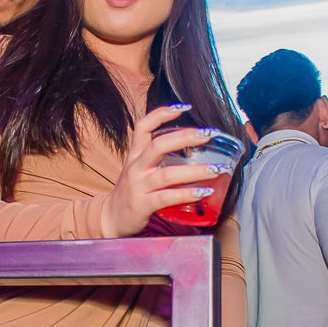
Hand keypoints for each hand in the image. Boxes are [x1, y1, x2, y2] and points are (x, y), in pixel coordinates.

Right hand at [100, 105, 224, 238]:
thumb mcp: (138, 169)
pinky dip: (186, 194)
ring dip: (195, 171)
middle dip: (186, 137)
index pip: (142, 127)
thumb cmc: (132, 193)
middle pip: (158, 146)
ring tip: (216, 169)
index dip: (161, 114)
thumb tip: (191, 149)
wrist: (111, 219)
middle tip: (209, 134)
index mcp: (135, 156)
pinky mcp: (142, 205)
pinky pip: (166, 197)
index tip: (183, 107)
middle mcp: (135, 168)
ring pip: (167, 174)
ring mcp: (138, 186)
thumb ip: (157, 158)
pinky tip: (203, 192)